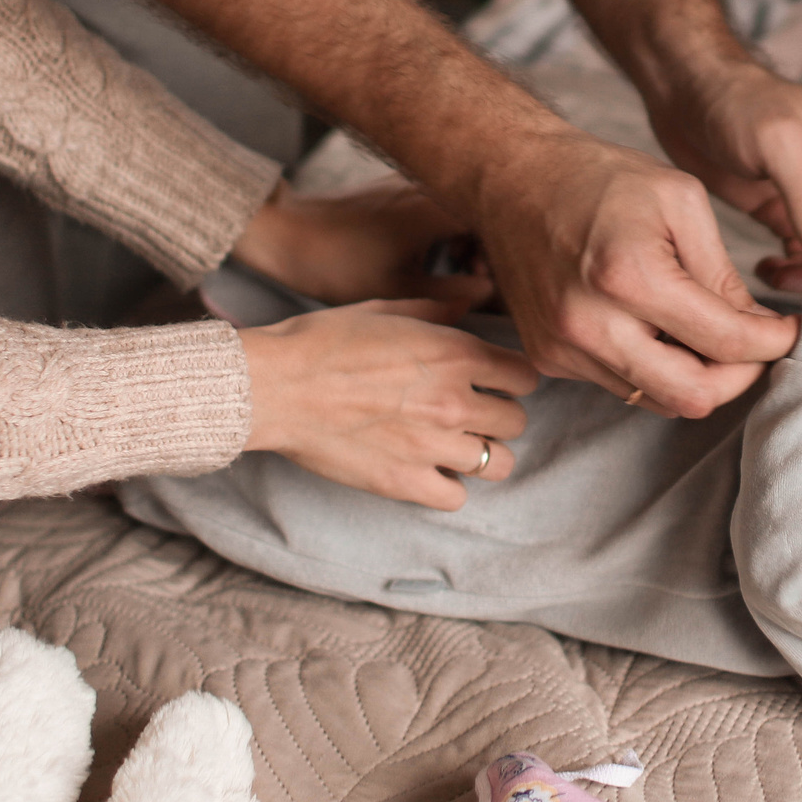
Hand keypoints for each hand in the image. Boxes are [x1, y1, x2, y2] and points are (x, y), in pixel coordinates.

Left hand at [229, 180, 491, 306]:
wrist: (288, 234)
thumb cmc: (337, 263)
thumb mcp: (400, 289)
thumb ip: (454, 294)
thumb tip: (492, 295)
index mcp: (439, 207)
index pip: (502, 225)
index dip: (510, 259)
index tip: (502, 286)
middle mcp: (433, 185)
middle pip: (490, 212)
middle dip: (495, 250)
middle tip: (483, 283)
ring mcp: (417, 182)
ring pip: (469, 208)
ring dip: (474, 240)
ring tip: (461, 271)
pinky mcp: (403, 187)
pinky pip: (447, 204)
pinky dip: (453, 230)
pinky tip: (440, 257)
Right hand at [238, 299, 538, 508]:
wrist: (275, 386)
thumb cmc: (322, 341)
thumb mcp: (384, 309)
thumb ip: (436, 310)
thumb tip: (470, 304)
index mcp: (456, 353)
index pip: (525, 376)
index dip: (512, 378)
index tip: (495, 382)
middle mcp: (454, 401)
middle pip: (516, 421)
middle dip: (499, 416)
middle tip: (472, 414)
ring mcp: (432, 445)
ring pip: (498, 464)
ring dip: (481, 454)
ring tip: (456, 446)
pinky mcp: (406, 482)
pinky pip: (456, 497)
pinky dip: (447, 486)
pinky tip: (429, 469)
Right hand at [471, 131, 798, 418]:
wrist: (513, 178)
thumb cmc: (601, 178)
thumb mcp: (681, 201)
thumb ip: (724, 273)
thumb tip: (759, 330)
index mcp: (629, 276)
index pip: (725, 341)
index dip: (773, 342)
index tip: (791, 330)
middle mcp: (589, 324)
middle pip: (692, 397)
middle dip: (738, 377)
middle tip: (754, 346)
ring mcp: (563, 348)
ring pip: (658, 401)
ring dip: (696, 376)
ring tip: (709, 333)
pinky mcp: (549, 358)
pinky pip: (622, 386)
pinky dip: (655, 369)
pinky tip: (660, 328)